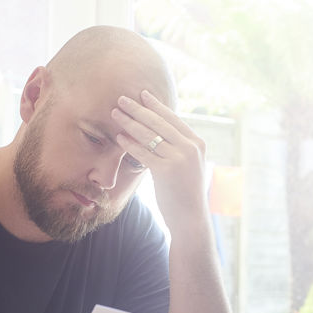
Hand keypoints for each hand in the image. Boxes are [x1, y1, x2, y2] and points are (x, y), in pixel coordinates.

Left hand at [112, 90, 207, 228]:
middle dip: (138, 109)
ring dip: (129, 122)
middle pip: (159, 122)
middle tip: (122, 99)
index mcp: (197, 143)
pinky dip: (130, 143)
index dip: (156, 105)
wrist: (191, 218)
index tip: (142, 94)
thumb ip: (178, 148)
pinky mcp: (166, 171)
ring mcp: (179, 158)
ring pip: (149, 135)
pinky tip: (119, 137)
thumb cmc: (185, 192)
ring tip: (116, 113)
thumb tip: (158, 132)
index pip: (173, 118)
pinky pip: (143, 153)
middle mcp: (190, 148)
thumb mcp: (187, 165)